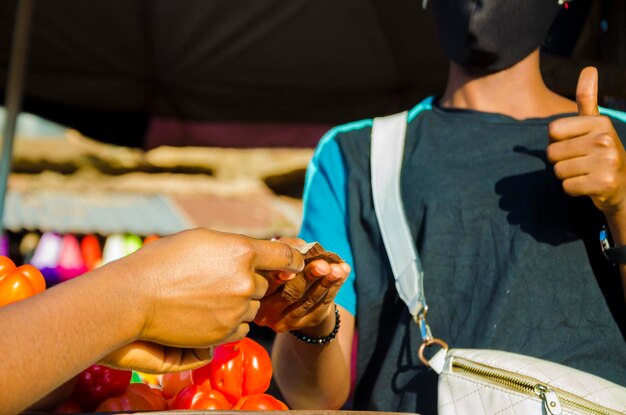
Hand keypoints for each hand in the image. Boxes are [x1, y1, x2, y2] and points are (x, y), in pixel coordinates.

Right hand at [109, 228, 302, 369]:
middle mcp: (244, 281)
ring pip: (250, 307)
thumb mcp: (203, 239)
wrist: (132, 298)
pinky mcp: (224, 333)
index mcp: (242, 251)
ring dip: (237, 304)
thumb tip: (259, 255)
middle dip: (245, 282)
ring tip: (202, 298)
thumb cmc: (162, 262)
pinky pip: (240, 328)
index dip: (293, 258)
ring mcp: (236, 309)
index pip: (284, 254)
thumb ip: (237, 247)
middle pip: (261, 283)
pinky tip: (203, 315)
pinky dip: (229, 323)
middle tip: (214, 280)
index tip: (295, 262)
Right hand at [254, 238, 350, 332]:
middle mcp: (265, 313)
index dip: (284, 272)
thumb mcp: (278, 257)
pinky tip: (343, 273)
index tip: (299, 260)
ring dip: (327, 282)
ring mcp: (285, 322)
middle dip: (310, 277)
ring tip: (339, 268)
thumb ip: (285, 250)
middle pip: (290, 293)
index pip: (269, 283)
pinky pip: (322, 306)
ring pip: (309, 300)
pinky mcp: (304, 323)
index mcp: (255, 293)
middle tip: (324, 265)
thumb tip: (301, 247)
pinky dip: (334, 287)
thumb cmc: (280, 268)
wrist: (290, 296)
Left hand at [547, 66, 625, 215]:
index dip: (558, 141)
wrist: (622, 185)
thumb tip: (589, 68)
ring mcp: (607, 161)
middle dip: (561, 161)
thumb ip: (588, 98)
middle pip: (552, 152)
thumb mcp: (594, 125)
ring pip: (558, 171)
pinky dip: (573, 189)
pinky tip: (588, 185)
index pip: (552, 131)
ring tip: (585, 172)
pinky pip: (567, 187)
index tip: (576, 144)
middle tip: (581, 162)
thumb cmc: (599, 152)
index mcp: (600, 122)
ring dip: (567, 176)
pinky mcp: (604, 183)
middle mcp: (606, 139)